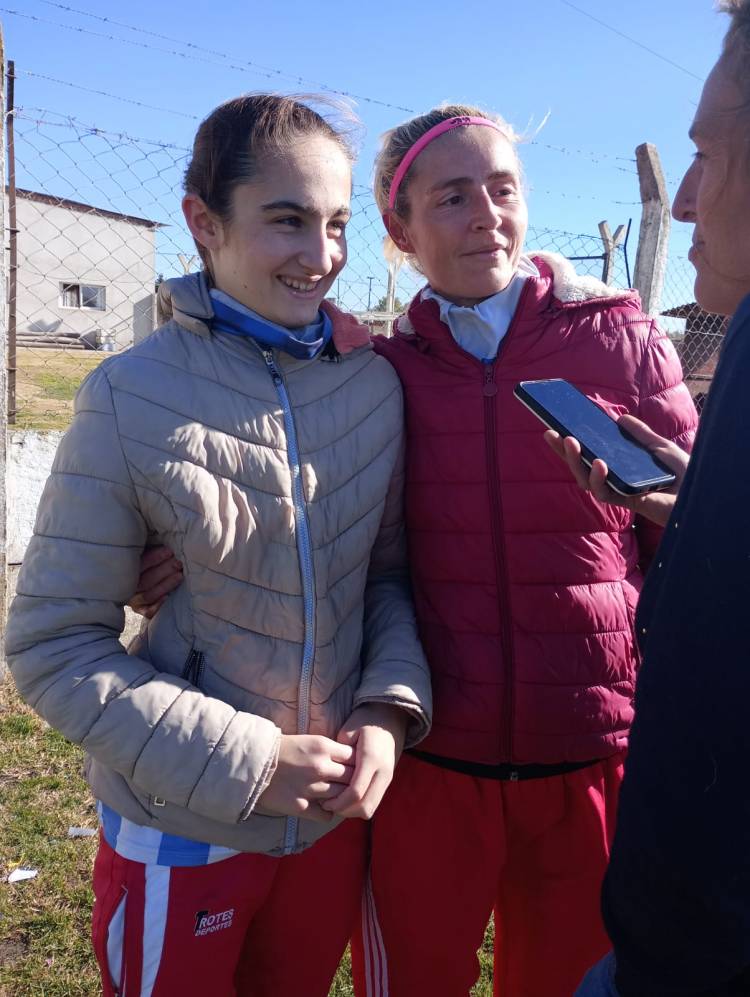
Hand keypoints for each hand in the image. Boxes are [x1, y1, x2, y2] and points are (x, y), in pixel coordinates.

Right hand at [128, 545, 182, 618]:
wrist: (125, 581)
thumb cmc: (139, 560)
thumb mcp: (138, 551)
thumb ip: (144, 546)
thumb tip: (160, 532)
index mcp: (122, 569)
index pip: (138, 564)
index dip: (155, 558)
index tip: (169, 551)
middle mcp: (125, 586)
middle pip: (145, 580)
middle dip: (164, 570)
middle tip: (178, 563)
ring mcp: (132, 599)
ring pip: (148, 595)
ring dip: (165, 585)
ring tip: (179, 575)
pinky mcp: (139, 609)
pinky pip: (147, 611)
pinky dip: (157, 606)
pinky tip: (168, 597)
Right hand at [257, 734, 354, 822]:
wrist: (253, 762)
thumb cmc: (283, 749)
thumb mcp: (310, 740)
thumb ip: (331, 751)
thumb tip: (352, 761)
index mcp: (323, 747)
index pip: (355, 757)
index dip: (357, 764)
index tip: (354, 768)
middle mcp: (320, 767)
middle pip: (352, 778)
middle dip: (354, 782)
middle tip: (351, 786)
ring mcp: (311, 787)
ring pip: (342, 797)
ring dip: (342, 799)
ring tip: (338, 798)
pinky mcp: (301, 806)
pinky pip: (326, 815)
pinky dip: (328, 813)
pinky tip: (324, 808)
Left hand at [321, 703, 406, 819]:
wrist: (389, 718)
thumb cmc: (366, 720)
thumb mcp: (350, 729)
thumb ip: (340, 749)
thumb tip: (332, 769)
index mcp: (371, 759)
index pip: (356, 792)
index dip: (339, 802)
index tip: (324, 802)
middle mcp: (382, 772)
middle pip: (365, 806)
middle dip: (345, 811)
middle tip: (328, 805)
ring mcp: (387, 778)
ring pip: (371, 808)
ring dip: (352, 811)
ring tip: (336, 803)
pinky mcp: (387, 781)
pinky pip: (374, 802)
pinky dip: (360, 806)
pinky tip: (347, 798)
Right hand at [544, 414, 688, 527]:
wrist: (701, 491)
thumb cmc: (684, 474)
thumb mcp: (659, 446)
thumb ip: (640, 435)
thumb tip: (619, 419)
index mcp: (619, 468)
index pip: (588, 456)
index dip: (570, 445)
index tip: (555, 427)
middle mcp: (615, 481)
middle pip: (580, 468)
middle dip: (564, 451)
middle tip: (551, 433)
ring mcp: (618, 491)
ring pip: (586, 480)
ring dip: (575, 461)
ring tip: (570, 442)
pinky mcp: (626, 501)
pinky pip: (604, 493)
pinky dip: (598, 478)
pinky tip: (599, 463)